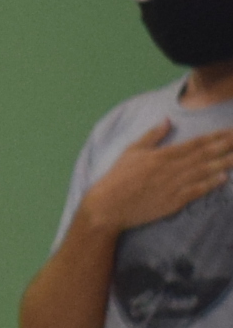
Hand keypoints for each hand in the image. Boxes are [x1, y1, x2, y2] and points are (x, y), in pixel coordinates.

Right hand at [86, 120, 232, 236]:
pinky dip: (210, 184)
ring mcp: (173, 185)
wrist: (107, 207)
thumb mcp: (131, 151)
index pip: (196, 143)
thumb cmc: (117, 178)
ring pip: (204, 171)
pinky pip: (196, 191)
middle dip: (226, 146)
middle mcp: (171, 168)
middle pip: (205, 155)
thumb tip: (168, 120)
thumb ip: (152, 136)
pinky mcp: (173, 202)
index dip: (216, 137)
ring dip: (223, 163)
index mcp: (162, 155)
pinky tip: (223, 178)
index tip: (232, 131)